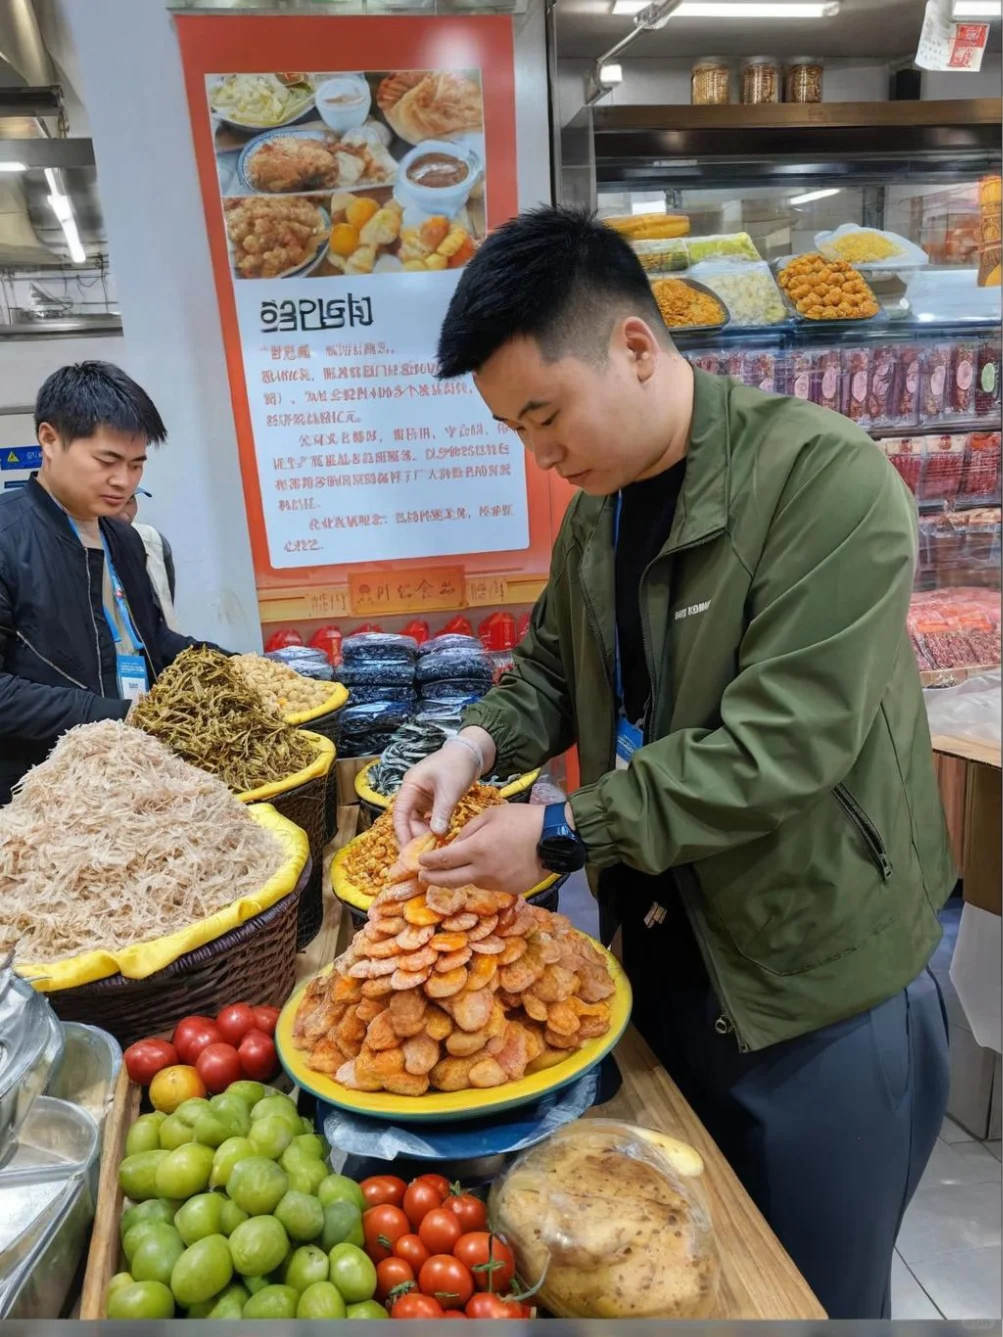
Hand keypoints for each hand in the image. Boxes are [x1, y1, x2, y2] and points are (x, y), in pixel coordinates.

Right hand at [393, 740, 476, 845]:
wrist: (471, 752)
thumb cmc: (457, 765)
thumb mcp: (449, 790)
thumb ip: (441, 812)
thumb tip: (436, 835)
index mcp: (410, 785)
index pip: (399, 813)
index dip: (401, 832)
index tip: (407, 850)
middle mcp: (413, 792)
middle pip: (407, 819)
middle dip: (415, 836)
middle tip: (424, 853)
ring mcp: (423, 796)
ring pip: (418, 820)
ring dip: (424, 833)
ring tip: (434, 848)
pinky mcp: (433, 800)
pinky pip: (428, 818)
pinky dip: (433, 828)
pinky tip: (440, 838)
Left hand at [418, 804, 545, 894]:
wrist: (555, 836)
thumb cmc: (522, 819)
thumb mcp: (490, 815)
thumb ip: (468, 831)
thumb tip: (454, 845)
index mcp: (476, 850)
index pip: (444, 860)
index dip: (429, 862)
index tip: (420, 862)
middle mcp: (483, 871)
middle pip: (450, 881)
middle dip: (434, 879)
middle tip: (424, 876)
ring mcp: (498, 884)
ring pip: (472, 882)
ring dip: (463, 875)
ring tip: (460, 866)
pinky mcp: (511, 890)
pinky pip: (490, 884)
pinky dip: (484, 876)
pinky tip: (490, 866)